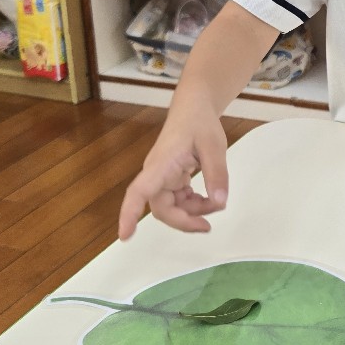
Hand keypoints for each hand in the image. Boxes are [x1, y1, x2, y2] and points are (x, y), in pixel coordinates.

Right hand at [118, 107, 228, 239]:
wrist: (194, 108)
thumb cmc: (200, 123)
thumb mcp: (214, 146)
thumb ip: (217, 174)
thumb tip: (220, 203)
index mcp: (162, 164)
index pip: (139, 192)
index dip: (129, 214)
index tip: (124, 236)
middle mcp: (157, 174)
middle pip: (161, 208)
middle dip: (183, 220)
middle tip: (208, 226)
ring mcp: (163, 178)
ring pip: (171, 207)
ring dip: (192, 212)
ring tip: (216, 204)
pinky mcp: (171, 179)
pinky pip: (178, 200)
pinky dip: (193, 204)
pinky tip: (209, 199)